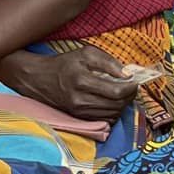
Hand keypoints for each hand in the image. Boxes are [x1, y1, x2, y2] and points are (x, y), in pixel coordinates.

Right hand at [2, 44, 138, 121]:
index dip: (131, 87)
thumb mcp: (85, 53)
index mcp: (82, 80)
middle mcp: (80, 100)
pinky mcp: (79, 118)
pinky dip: (113, 112)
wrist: (39, 79)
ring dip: (123, 105)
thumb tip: (127, 74)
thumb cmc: (64, 64)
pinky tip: (112, 102)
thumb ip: (108, 62)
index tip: (135, 81)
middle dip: (129, 96)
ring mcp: (79, 111)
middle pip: (117, 105)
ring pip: (112, 114)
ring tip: (122, 93)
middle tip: (131, 87)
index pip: (117, 91)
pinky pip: (105, 120)